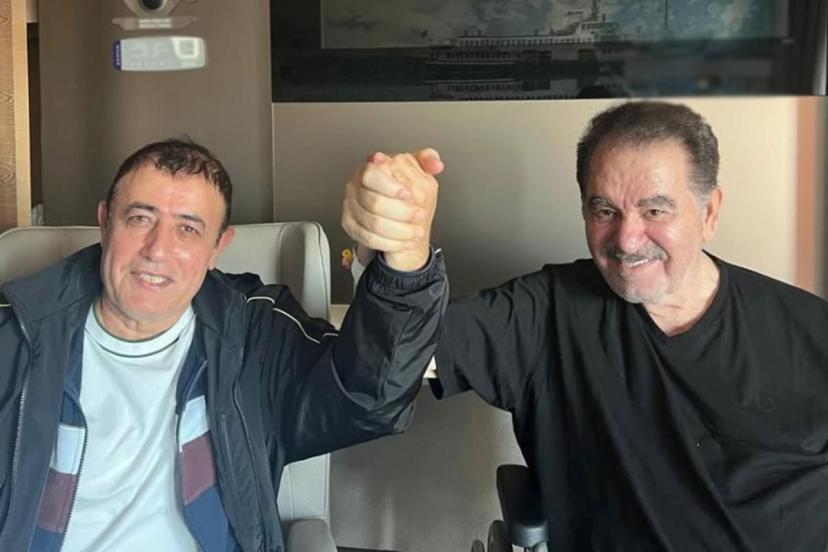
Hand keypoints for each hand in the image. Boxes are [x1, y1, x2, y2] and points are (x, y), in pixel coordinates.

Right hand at [342, 149, 442, 271]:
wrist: (392, 211)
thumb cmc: (404, 190)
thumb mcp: (417, 170)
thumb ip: (427, 161)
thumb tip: (436, 164)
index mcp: (370, 167)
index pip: (372, 175)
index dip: (391, 187)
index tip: (409, 195)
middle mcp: (355, 186)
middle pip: (374, 203)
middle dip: (402, 213)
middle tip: (419, 215)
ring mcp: (350, 206)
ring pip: (373, 224)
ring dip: (400, 230)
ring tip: (417, 231)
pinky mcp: (350, 225)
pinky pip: (369, 239)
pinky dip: (391, 243)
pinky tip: (405, 241)